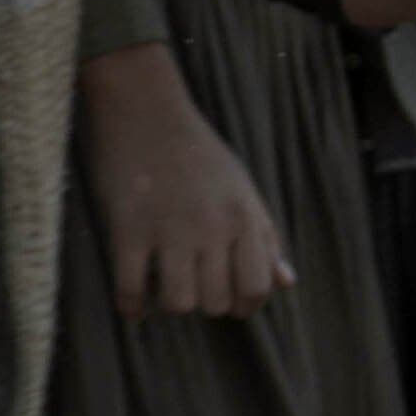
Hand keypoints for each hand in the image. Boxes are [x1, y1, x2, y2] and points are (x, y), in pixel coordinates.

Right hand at [78, 42, 290, 319]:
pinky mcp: (128, 228)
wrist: (145, 109)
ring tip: (164, 287)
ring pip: (178, 303)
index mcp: (243, 216)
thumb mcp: (242, 189)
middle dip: (205, 303)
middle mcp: (211, 225)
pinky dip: (132, 306)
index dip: (246, 304)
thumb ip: (266, 237)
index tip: (230, 299)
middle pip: (216, 302)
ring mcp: (169, 228)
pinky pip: (130, 290)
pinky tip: (135, 304)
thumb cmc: (198, 153)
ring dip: (170, 304)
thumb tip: (286, 282)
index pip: (257, 287)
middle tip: (193, 284)